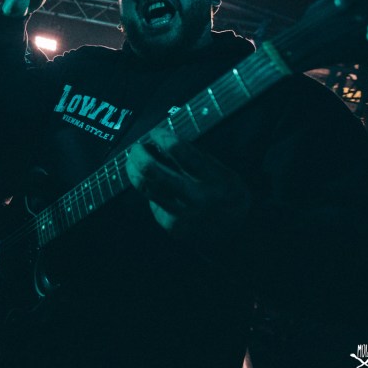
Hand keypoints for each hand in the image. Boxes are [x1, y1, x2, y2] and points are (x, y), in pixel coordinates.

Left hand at [125, 128, 251, 240]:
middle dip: (139, 153)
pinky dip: (148, 187)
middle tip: (138, 146)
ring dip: (134, 168)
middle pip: (152, 170)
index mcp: (214, 179)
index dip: (163, 137)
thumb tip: (165, 142)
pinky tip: (148, 180)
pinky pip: (151, 200)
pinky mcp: (170, 224)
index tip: (156, 132)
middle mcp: (196, 198)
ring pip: (144, 186)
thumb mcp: (225, 173)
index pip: (180, 152)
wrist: (233, 235)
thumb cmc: (227, 194)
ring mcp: (181, 214)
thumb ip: (198, 158)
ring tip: (134, 159)